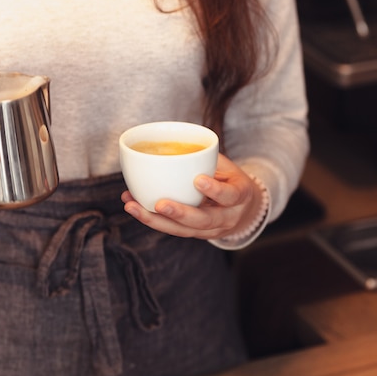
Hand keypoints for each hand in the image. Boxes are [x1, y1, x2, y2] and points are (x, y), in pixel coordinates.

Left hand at [121, 154, 264, 239]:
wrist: (243, 210)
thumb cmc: (231, 180)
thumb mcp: (228, 167)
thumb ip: (208, 159)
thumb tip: (177, 141)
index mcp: (240, 196)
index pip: (230, 196)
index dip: (215, 190)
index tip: (198, 180)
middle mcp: (228, 218)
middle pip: (204, 221)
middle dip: (180, 213)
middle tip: (160, 204)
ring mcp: (211, 230)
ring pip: (183, 230)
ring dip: (155, 220)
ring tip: (132, 206)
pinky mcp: (195, 234)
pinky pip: (173, 229)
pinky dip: (152, 219)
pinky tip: (134, 206)